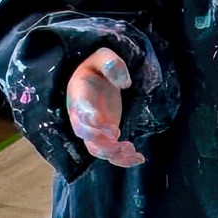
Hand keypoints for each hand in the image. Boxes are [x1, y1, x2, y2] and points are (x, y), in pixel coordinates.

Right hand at [66, 48, 144, 167]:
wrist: (94, 78)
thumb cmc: (97, 67)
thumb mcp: (103, 57)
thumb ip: (111, 64)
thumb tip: (124, 83)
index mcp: (79, 96)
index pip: (81, 113)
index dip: (93, 122)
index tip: (111, 127)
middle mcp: (81, 116)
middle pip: (85, 136)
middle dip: (101, 142)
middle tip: (119, 138)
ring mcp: (92, 128)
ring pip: (96, 149)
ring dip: (113, 153)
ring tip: (132, 150)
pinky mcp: (103, 136)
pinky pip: (108, 153)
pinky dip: (122, 160)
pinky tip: (138, 158)